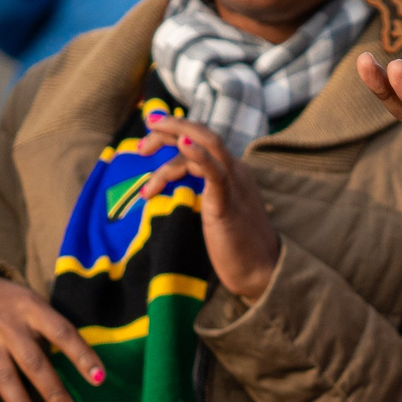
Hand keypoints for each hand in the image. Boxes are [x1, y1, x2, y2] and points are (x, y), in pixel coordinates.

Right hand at [0, 275, 104, 401]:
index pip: (62, 332)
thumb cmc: (15, 307)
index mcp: (32, 310)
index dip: (81, 355)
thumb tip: (89, 367)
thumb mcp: (35, 305)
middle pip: (33, 362)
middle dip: (53, 392)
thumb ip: (55, 330)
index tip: (99, 379)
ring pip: (5, 380)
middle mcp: (8, 327)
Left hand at [124, 109, 282, 300]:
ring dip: (173, 136)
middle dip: (169, 129)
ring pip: (207, 142)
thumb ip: (203, 194)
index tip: (147, 136)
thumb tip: (178, 188)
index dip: (175, 132)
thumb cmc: (237, 246)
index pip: (201, 140)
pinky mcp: (228, 201)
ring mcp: (234, 183)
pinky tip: (182, 144)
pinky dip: (198, 154)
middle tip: (140, 144)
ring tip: (141, 149)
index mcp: (232, 171)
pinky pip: (215, 170)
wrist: (261, 272)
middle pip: (201, 134)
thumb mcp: (217, 211)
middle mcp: (235, 170)